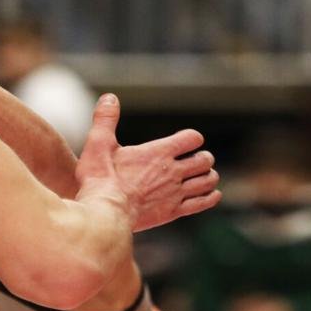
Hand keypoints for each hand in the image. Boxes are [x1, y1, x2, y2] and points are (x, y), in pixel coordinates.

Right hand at [76, 94, 221, 232]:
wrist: (104, 213)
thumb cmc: (100, 179)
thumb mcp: (98, 144)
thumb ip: (105, 119)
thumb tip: (110, 97)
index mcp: (158, 152)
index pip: (192, 138)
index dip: (193, 138)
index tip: (186, 142)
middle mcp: (172, 171)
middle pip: (204, 160)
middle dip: (203, 158)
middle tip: (195, 160)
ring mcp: (175, 193)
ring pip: (207, 181)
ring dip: (208, 176)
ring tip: (202, 177)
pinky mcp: (173, 212)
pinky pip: (202, 203)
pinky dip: (210, 197)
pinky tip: (211, 195)